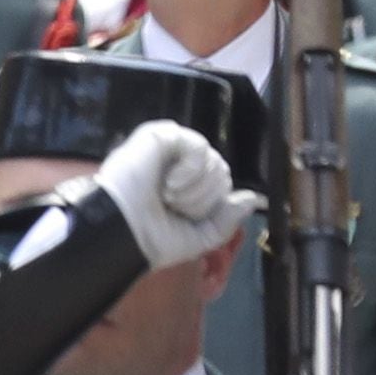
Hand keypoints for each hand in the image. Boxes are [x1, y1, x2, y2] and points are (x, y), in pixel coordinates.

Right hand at [101, 117, 239, 267]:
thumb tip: (252, 198)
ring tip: (166, 196)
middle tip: (173, 207)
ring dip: (194, 188)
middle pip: (221, 172)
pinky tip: (168, 182)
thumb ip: (227, 220)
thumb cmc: (152, 238)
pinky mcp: (159, 136)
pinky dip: (189, 168)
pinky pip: (197, 145)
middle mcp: (180, 166)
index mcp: (187, 187)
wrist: (124, 232)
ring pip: (213, 160)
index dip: (211, 204)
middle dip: (203, 198)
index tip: (184, 218)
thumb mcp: (199, 238)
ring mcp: (170, 150)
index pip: (222, 184)